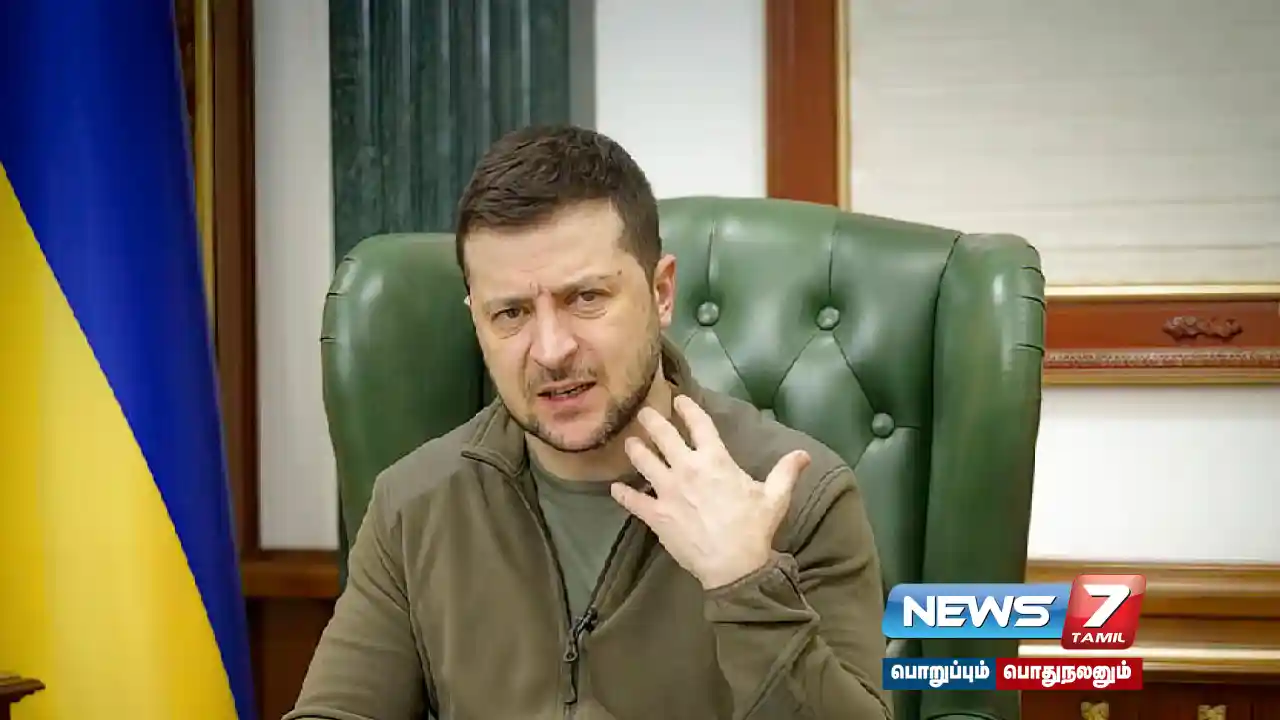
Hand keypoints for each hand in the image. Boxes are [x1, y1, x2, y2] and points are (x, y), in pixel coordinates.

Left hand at [611, 395, 811, 589]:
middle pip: (663, 436)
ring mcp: (667, 491)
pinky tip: (615, 489)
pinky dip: (623, 494)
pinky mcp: (656, 515)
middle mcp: (687, 469)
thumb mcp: (775, 498)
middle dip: (651, 420)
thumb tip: (804, 454)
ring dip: (634, 450)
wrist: (734, 566)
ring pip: (643, 461)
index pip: (699, 425)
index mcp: (715, 461)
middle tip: (644, 412)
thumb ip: (786, 471)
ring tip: (629, 442)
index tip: (679, 400)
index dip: (688, 408)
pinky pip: (634, 501)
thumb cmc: (754, 529)